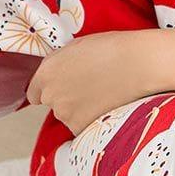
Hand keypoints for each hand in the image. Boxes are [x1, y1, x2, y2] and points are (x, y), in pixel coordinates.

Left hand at [26, 30, 161, 136]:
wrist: (139, 65)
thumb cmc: (113, 50)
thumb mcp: (77, 47)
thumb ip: (59, 64)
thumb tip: (56, 74)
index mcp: (46, 72)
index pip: (34, 92)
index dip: (50, 88)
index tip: (63, 87)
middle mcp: (51, 95)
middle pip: (53, 103)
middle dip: (67, 97)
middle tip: (90, 87)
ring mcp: (66, 114)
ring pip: (69, 116)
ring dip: (80, 109)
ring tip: (103, 94)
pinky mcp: (83, 128)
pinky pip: (83, 126)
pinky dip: (93, 120)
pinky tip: (107, 105)